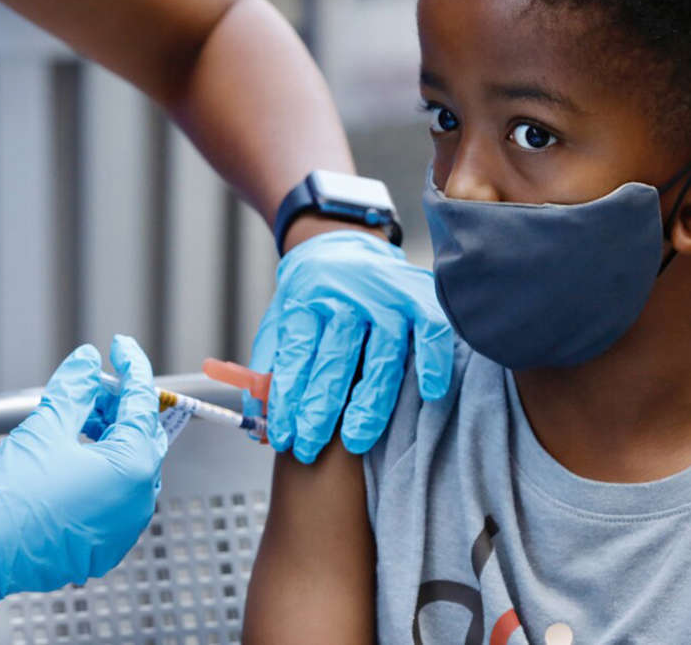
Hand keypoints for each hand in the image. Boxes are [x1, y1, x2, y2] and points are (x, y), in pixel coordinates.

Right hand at [0, 335, 167, 610]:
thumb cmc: (11, 495)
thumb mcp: (45, 426)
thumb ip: (75, 388)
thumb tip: (88, 362)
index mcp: (132, 468)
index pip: (143, 403)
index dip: (132, 367)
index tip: (119, 345)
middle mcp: (138, 502)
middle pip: (142, 436)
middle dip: (120, 404)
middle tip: (92, 385)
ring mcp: (123, 529)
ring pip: (129, 468)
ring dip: (109, 436)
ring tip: (75, 416)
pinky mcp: (103, 546)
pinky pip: (114, 498)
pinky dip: (101, 470)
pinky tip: (74, 454)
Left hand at [247, 230, 454, 461]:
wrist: (344, 243)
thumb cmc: (311, 296)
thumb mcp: (279, 318)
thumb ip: (269, 367)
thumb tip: (257, 423)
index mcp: (308, 300)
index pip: (297, 354)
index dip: (288, 400)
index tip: (283, 436)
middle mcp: (347, 298)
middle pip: (336, 359)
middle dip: (321, 409)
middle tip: (310, 448)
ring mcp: (387, 297)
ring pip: (383, 355)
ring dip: (369, 402)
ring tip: (355, 441)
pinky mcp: (420, 297)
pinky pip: (432, 331)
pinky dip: (433, 361)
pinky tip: (430, 392)